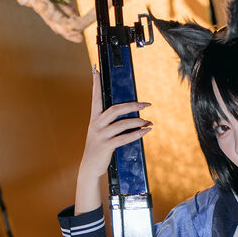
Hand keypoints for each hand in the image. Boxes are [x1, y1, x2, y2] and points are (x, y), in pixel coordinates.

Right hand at [76, 67, 152, 211]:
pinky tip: (145, 131)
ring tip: (148, 122)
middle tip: (146, 104)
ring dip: (138, 122)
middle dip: (132, 105)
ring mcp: (100, 135)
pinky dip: (136, 134)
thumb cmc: (97, 148)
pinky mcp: (106, 146)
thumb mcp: (99, 132)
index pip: (95, 97)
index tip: (95, 68)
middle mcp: (95, 125)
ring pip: (121, 124)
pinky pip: (123, 138)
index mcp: (94, 119)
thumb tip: (125, 114)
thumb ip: (108, 123)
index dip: (95, 83)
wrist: (89, 167)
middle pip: (115, 109)